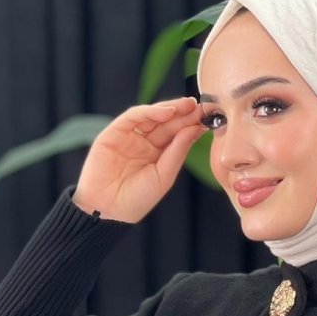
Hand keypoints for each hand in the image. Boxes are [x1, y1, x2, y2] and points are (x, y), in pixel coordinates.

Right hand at [72, 94, 206, 223]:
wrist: (108, 210)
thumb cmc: (137, 199)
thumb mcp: (164, 175)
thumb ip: (178, 151)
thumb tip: (196, 128)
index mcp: (157, 155)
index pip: (176, 135)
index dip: (191, 125)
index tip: (208, 118)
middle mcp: (144, 143)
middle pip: (166, 123)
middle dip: (183, 114)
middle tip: (200, 107)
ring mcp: (129, 136)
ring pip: (151, 116)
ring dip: (170, 108)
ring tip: (188, 105)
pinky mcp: (113, 132)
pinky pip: (133, 117)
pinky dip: (149, 111)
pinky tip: (167, 112)